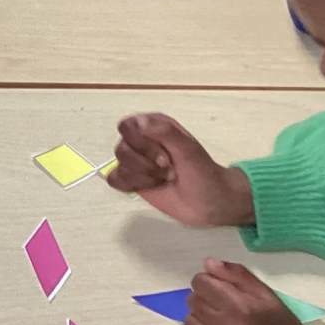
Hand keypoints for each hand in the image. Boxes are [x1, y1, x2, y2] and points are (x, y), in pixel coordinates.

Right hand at [106, 113, 254, 226]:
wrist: (210, 202)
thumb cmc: (203, 172)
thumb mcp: (188, 149)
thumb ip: (165, 132)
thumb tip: (139, 123)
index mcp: (154, 126)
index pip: (127, 126)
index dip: (140, 142)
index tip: (163, 154)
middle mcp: (141, 141)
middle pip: (122, 148)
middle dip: (146, 163)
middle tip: (169, 169)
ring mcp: (136, 161)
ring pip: (119, 165)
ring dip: (144, 176)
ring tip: (165, 178)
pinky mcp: (132, 180)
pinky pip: (115, 179)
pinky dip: (132, 185)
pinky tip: (151, 186)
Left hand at [175, 259, 306, 324]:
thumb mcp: (267, 296)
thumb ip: (238, 275)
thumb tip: (208, 264)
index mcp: (244, 306)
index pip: (201, 283)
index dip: (205, 283)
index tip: (214, 290)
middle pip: (193, 302)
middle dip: (202, 301)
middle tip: (219, 309)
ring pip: (188, 324)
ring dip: (198, 322)